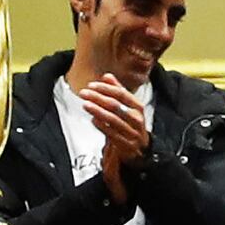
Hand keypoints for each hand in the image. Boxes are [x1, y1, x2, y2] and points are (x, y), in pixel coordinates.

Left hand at [80, 72, 151, 194]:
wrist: (141, 148)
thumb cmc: (131, 123)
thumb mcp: (128, 106)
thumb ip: (118, 90)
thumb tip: (107, 76)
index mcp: (137, 107)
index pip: (121, 93)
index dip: (106, 88)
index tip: (91, 85)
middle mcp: (136, 118)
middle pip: (115, 105)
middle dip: (98, 98)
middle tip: (83, 93)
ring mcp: (132, 132)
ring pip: (113, 119)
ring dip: (97, 110)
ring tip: (85, 104)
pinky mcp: (126, 144)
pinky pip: (112, 134)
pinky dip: (101, 126)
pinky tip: (93, 119)